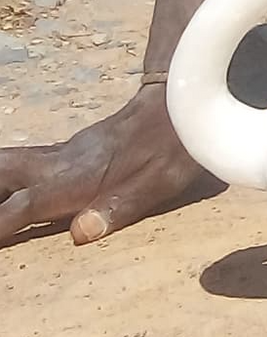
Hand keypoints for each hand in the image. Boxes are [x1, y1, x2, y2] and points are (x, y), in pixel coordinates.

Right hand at [0, 84, 211, 244]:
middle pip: (3, 172)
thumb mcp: (158, 183)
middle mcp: (60, 163)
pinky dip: (1, 173)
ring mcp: (61, 154)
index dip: (0, 224)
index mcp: (78, 178)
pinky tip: (2, 187)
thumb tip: (80, 232)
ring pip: (8, 163)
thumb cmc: (171, 148)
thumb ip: (119, 207)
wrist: (178, 104)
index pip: (26, 204)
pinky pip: (21, 161)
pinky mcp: (66, 151)